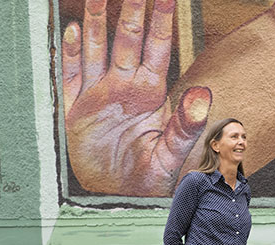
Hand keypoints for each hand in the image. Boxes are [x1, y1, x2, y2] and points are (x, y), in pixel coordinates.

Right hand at [62, 0, 210, 195]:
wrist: (120, 195)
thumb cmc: (149, 177)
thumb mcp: (171, 154)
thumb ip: (187, 126)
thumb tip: (204, 95)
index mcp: (150, 94)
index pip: (157, 47)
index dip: (161, 21)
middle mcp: (125, 88)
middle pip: (127, 39)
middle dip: (131, 10)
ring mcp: (100, 96)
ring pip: (97, 48)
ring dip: (96, 21)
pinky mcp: (77, 110)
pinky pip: (71, 75)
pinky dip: (70, 53)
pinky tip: (71, 30)